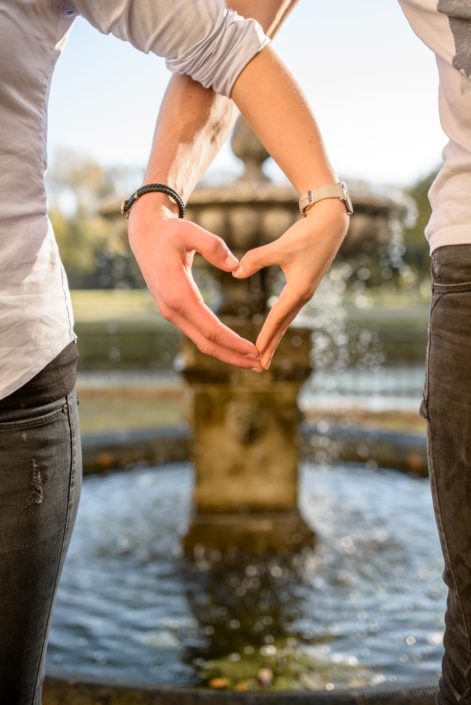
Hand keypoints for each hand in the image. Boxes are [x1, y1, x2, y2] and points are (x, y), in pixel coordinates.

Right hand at [128, 198, 262, 370]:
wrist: (146, 237)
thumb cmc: (169, 233)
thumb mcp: (189, 231)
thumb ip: (213, 246)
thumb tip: (236, 267)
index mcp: (177, 294)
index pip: (210, 328)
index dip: (233, 342)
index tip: (255, 350)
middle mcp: (173, 310)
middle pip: (207, 343)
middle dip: (234, 356)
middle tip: (261, 364)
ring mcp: (172, 314)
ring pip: (202, 342)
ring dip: (228, 354)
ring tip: (253, 361)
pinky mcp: (175, 312)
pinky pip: (199, 334)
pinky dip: (219, 343)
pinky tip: (235, 347)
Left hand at [232, 199, 348, 368]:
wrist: (330, 225)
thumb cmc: (306, 234)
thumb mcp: (280, 246)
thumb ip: (256, 259)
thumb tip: (235, 272)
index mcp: (299, 290)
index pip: (277, 317)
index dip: (266, 335)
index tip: (256, 352)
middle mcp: (303, 295)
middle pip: (283, 325)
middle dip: (271, 346)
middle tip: (260, 366)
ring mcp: (305, 292)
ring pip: (286, 320)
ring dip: (275, 337)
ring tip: (264, 354)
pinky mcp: (304, 286)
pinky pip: (288, 311)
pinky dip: (279, 324)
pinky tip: (273, 330)